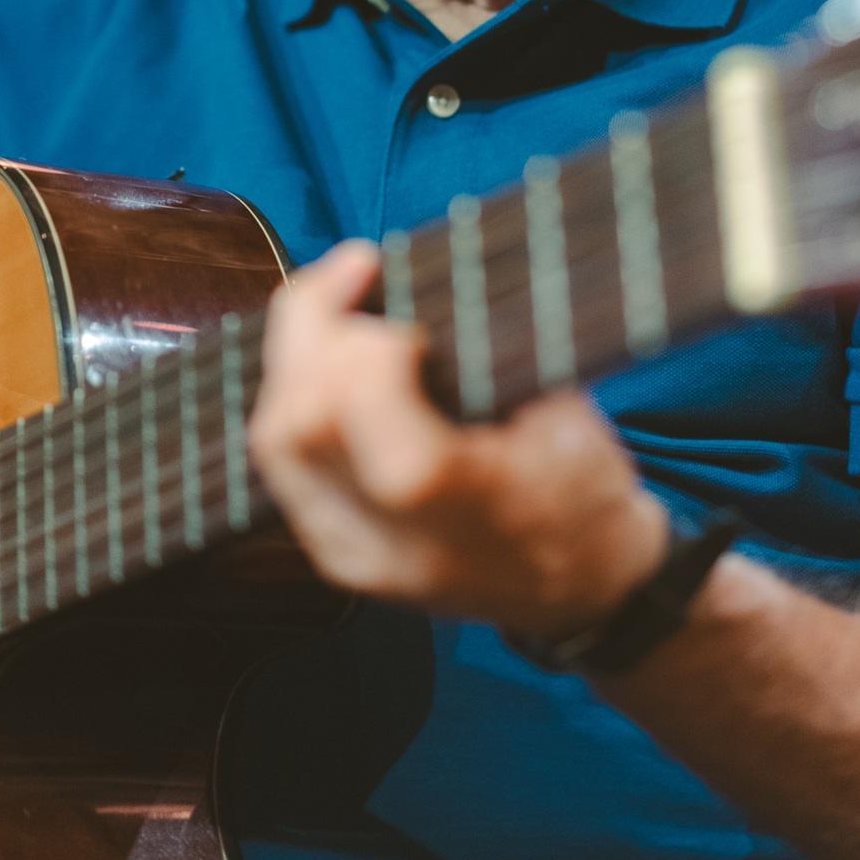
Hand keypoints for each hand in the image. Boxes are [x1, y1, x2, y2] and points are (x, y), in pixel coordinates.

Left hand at [249, 241, 669, 639]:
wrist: (578, 587)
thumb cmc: (584, 489)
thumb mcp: (570, 417)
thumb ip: (486, 362)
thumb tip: (412, 286)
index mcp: (483, 521)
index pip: (396, 455)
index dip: (384, 360)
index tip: (415, 316)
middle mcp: (402, 552)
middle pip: (305, 433)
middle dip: (318, 331)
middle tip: (363, 272)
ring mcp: (355, 555)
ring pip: (276, 438)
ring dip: (296, 351)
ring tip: (341, 295)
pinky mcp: (331, 545)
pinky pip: (282, 456)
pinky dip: (294, 387)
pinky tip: (328, 346)